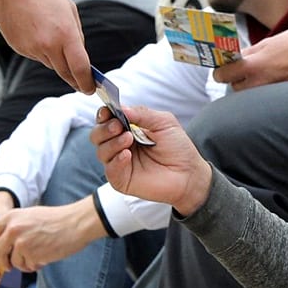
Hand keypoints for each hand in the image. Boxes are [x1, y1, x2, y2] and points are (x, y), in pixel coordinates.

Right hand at [0, 0, 95, 93]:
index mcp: (65, 34)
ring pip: (50, 64)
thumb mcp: (69, 10)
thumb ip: (76, 35)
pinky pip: (35, 56)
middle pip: (65, 72)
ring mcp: (31, 48)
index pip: (79, 68)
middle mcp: (48, 45)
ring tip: (51, 36)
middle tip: (82, 86)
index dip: (87, 82)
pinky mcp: (18, 48)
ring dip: (56, 59)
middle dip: (75, 81)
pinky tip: (35, 31)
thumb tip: (79, 58)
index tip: (91, 89)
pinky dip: (40, 50)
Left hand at [0, 200, 101, 275]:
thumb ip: (12, 226)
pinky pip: (26, 266)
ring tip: (35, 257)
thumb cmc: (55, 219)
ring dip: (22, 264)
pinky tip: (44, 257)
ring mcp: (22, 242)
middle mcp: (13, 229)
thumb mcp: (29, 215)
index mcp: (11, 217)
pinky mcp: (32, 254)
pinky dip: (33, 266)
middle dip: (2, 262)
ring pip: (12, 262)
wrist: (76, 223)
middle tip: (9, 265)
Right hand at [90, 103, 211, 213]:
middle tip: (118, 126)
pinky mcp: (122, 180)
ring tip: (128, 139)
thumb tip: (121, 108)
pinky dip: (116, 161)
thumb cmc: (178, 148)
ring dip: (112, 143)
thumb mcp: (163, 122)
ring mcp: (119, 163)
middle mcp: (120, 145)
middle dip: (104, 128)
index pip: (106, 119)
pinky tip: (127, 155)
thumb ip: (142, 113)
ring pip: (101, 151)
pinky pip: (110, 170)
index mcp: (127, 129)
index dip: (104, 114)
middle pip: (97, 135)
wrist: (189, 173)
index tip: (108, 111)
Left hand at [210, 24, 287, 90]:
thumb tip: (237, 57)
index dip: (220, 71)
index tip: (221, 68)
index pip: (224, 75)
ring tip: (258, 75)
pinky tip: (270, 80)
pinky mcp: (279, 97)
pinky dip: (263, 89)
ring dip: (249, 85)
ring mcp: (269, 92)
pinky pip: (263, 95)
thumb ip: (249, 53)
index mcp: (252, 66)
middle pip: (235, 87)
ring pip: (249, 93)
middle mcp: (258, 83)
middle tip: (240, 70)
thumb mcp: (267, 43)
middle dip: (235, 79)